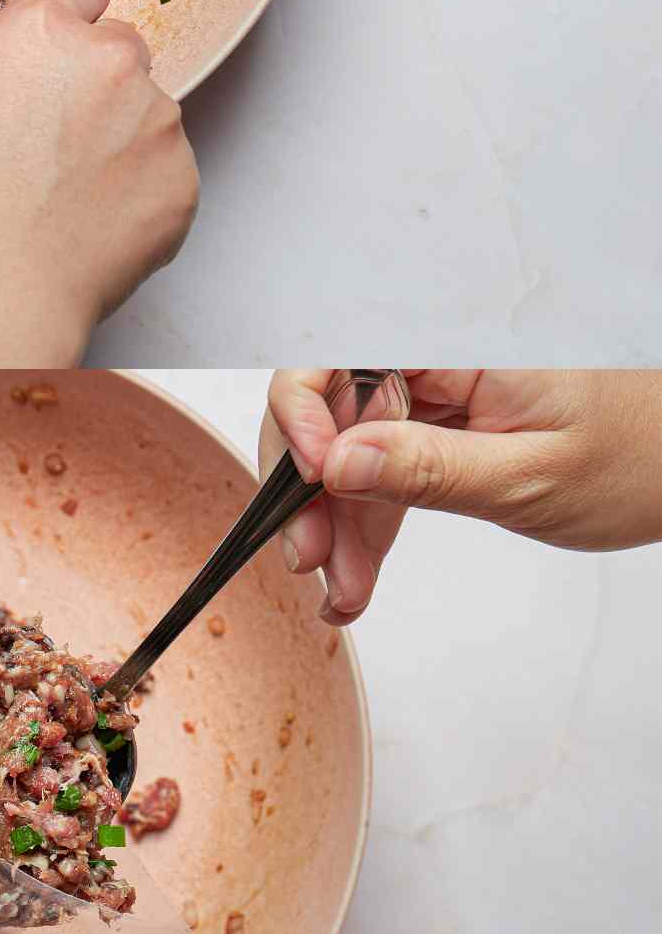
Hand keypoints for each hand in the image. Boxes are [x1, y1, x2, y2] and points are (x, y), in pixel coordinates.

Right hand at [0, 0, 198, 367]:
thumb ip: (6, 57)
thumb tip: (33, 29)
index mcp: (44, 32)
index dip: (69, 11)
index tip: (63, 37)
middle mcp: (111, 61)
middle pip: (120, 47)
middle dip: (96, 81)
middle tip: (56, 141)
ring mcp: (157, 120)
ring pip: (147, 112)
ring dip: (121, 139)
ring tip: (71, 196)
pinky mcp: (185, 177)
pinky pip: (167, 169)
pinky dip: (140, 191)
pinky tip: (95, 223)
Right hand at [261, 370, 661, 622]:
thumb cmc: (644, 457)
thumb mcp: (530, 476)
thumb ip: (426, 468)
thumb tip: (337, 464)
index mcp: (461, 343)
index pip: (340, 353)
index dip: (305, 413)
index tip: (313, 480)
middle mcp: (440, 358)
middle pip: (332, 408)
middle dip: (310, 487)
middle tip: (307, 556)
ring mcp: (440, 394)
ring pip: (350, 448)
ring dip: (335, 521)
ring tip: (340, 590)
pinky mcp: (443, 429)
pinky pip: (383, 468)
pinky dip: (366, 522)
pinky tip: (357, 573)